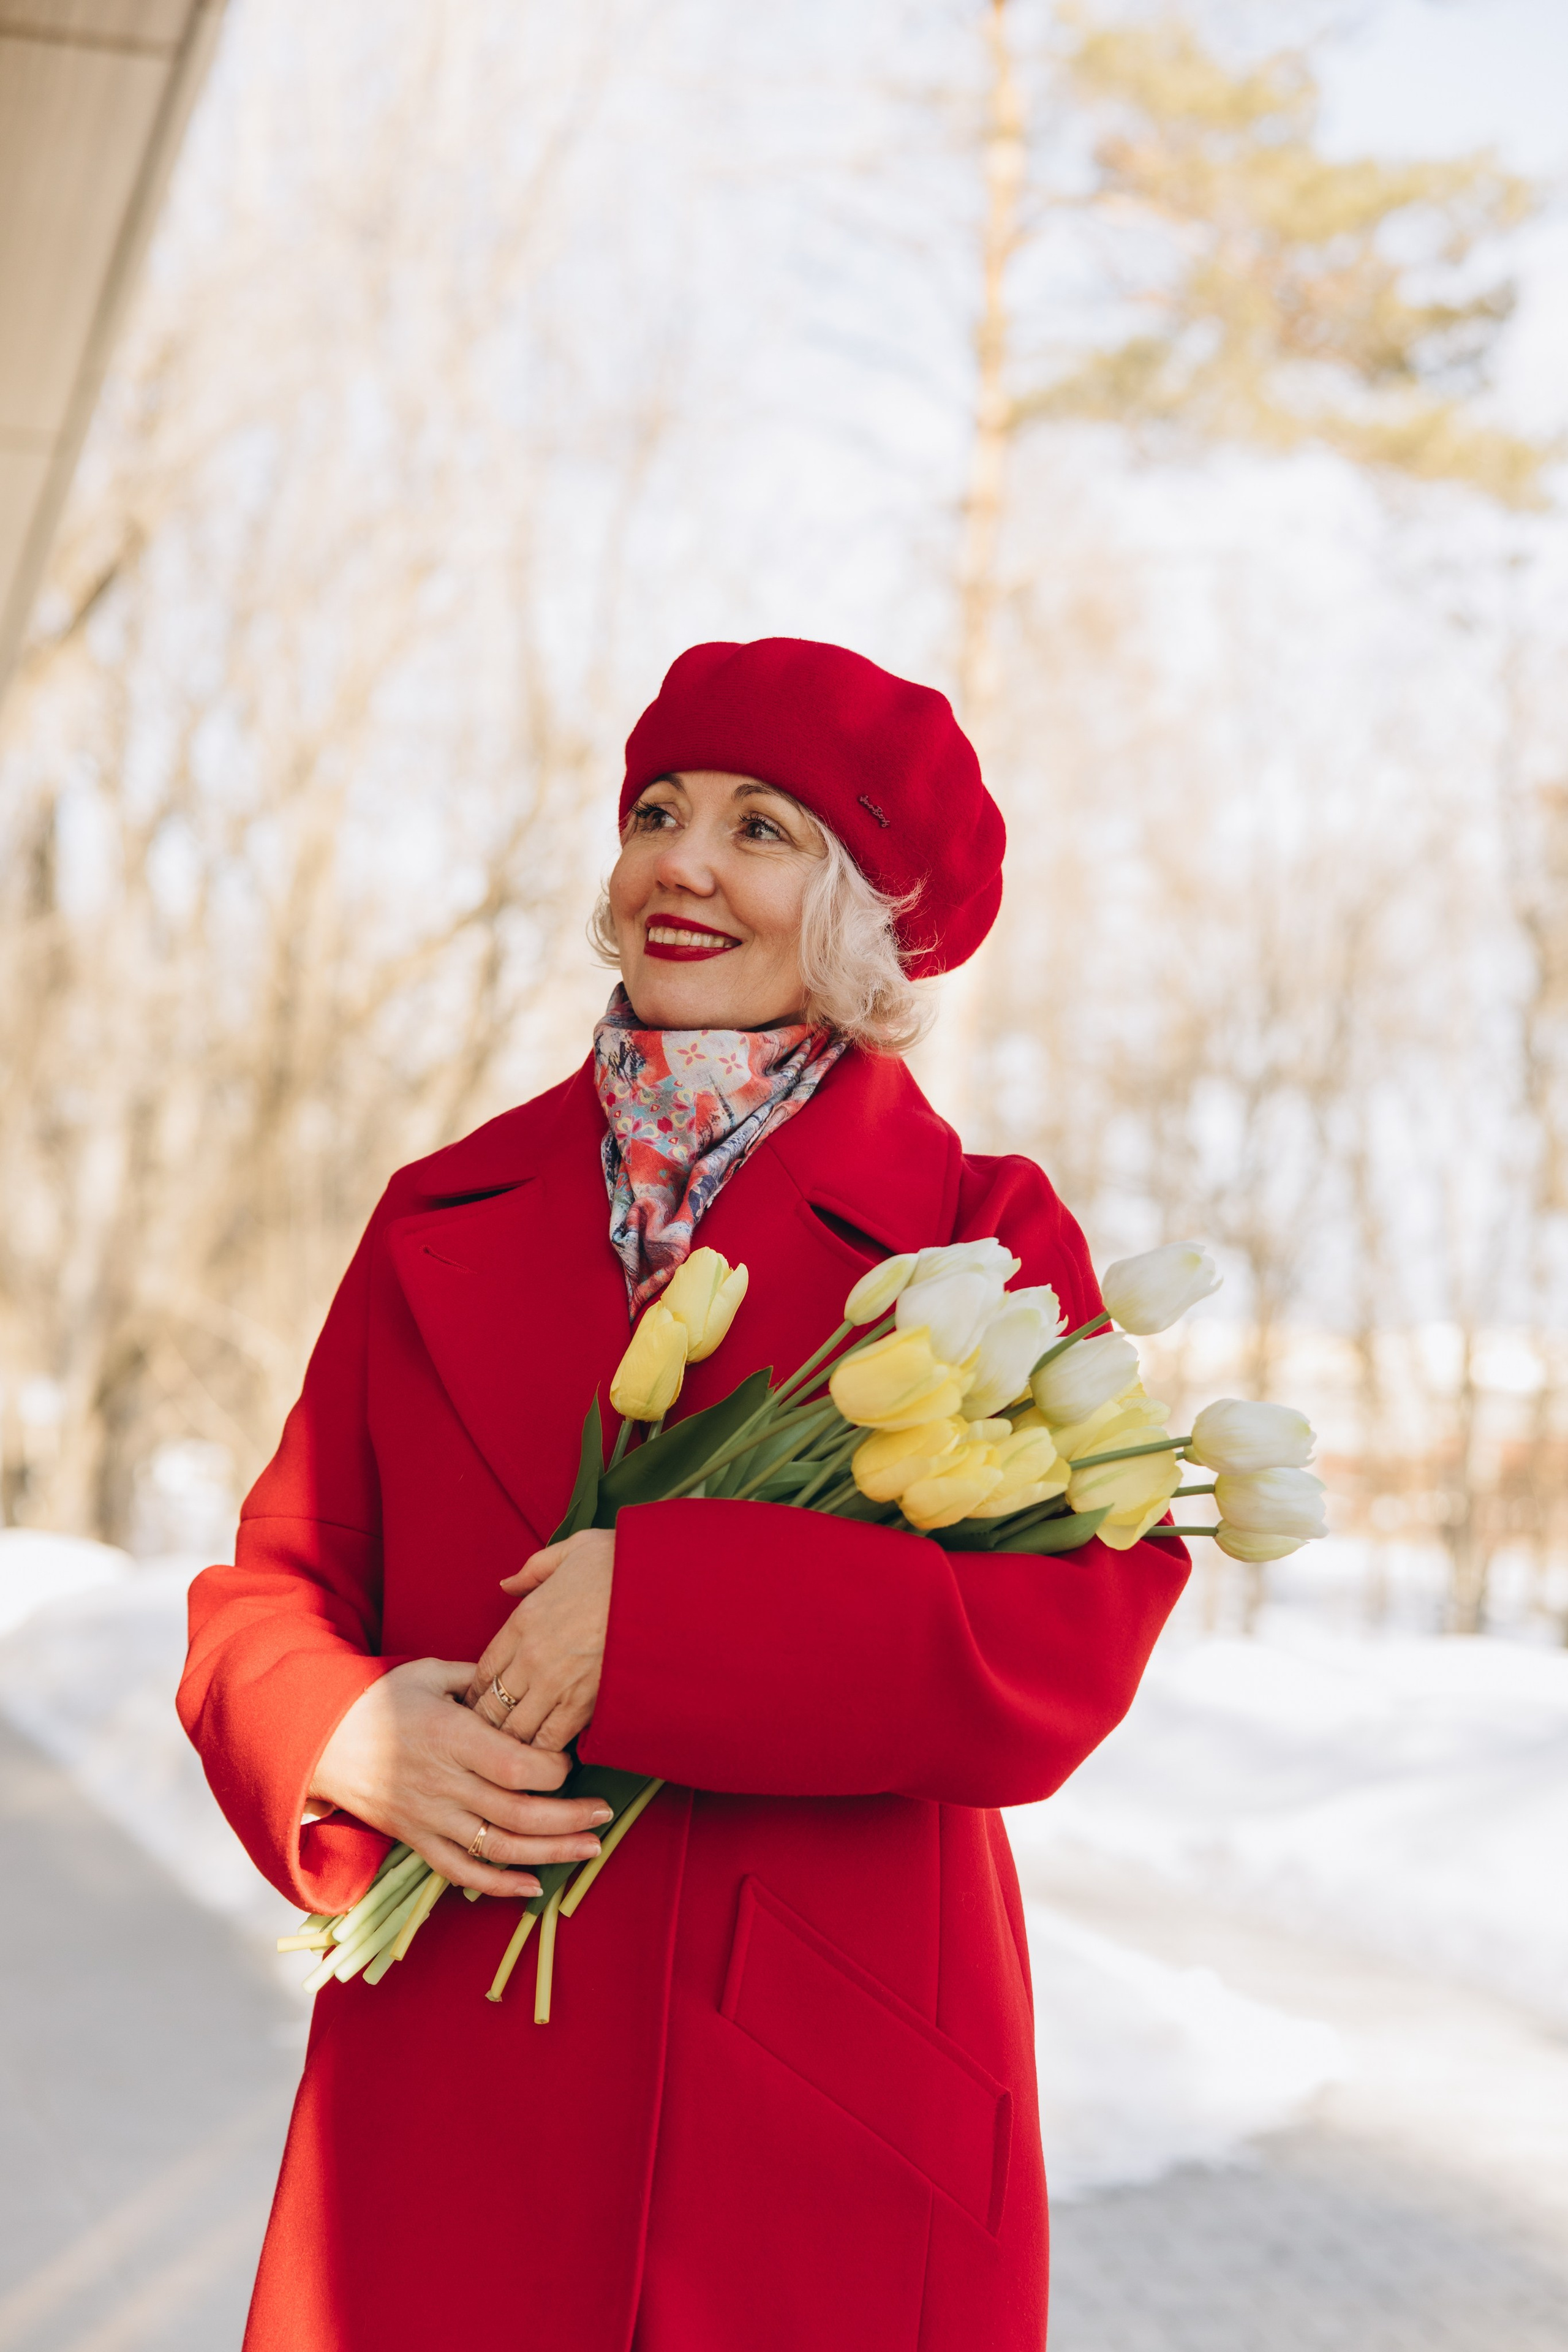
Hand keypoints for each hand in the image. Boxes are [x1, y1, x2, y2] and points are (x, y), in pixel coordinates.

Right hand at [308, 1657, 612, 1895]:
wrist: (321, 1742)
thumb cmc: (378, 1700)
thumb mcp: (427, 1672)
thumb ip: (476, 1674)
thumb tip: (518, 1676)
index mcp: (451, 1738)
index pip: (516, 1766)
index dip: (553, 1770)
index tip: (571, 1761)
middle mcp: (444, 1784)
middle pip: (519, 1814)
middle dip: (571, 1818)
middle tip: (606, 1814)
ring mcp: (430, 1818)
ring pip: (500, 1849)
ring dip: (551, 1853)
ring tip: (590, 1849)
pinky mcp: (418, 1840)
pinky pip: (463, 1872)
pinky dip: (499, 1885)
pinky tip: (534, 1885)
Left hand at [465, 1528, 613, 1750]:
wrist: (658, 1584)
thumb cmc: (618, 1563)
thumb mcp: (569, 1552)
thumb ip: (532, 1571)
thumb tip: (506, 1584)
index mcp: (522, 1620)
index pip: (482, 1671)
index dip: (478, 1691)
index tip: (484, 1700)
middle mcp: (531, 1656)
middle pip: (491, 1706)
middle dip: (490, 1721)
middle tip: (497, 1731)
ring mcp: (556, 1683)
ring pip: (515, 1729)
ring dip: (515, 1739)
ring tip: (521, 1745)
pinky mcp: (584, 1703)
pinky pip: (551, 1739)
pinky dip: (545, 1748)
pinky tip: (549, 1748)